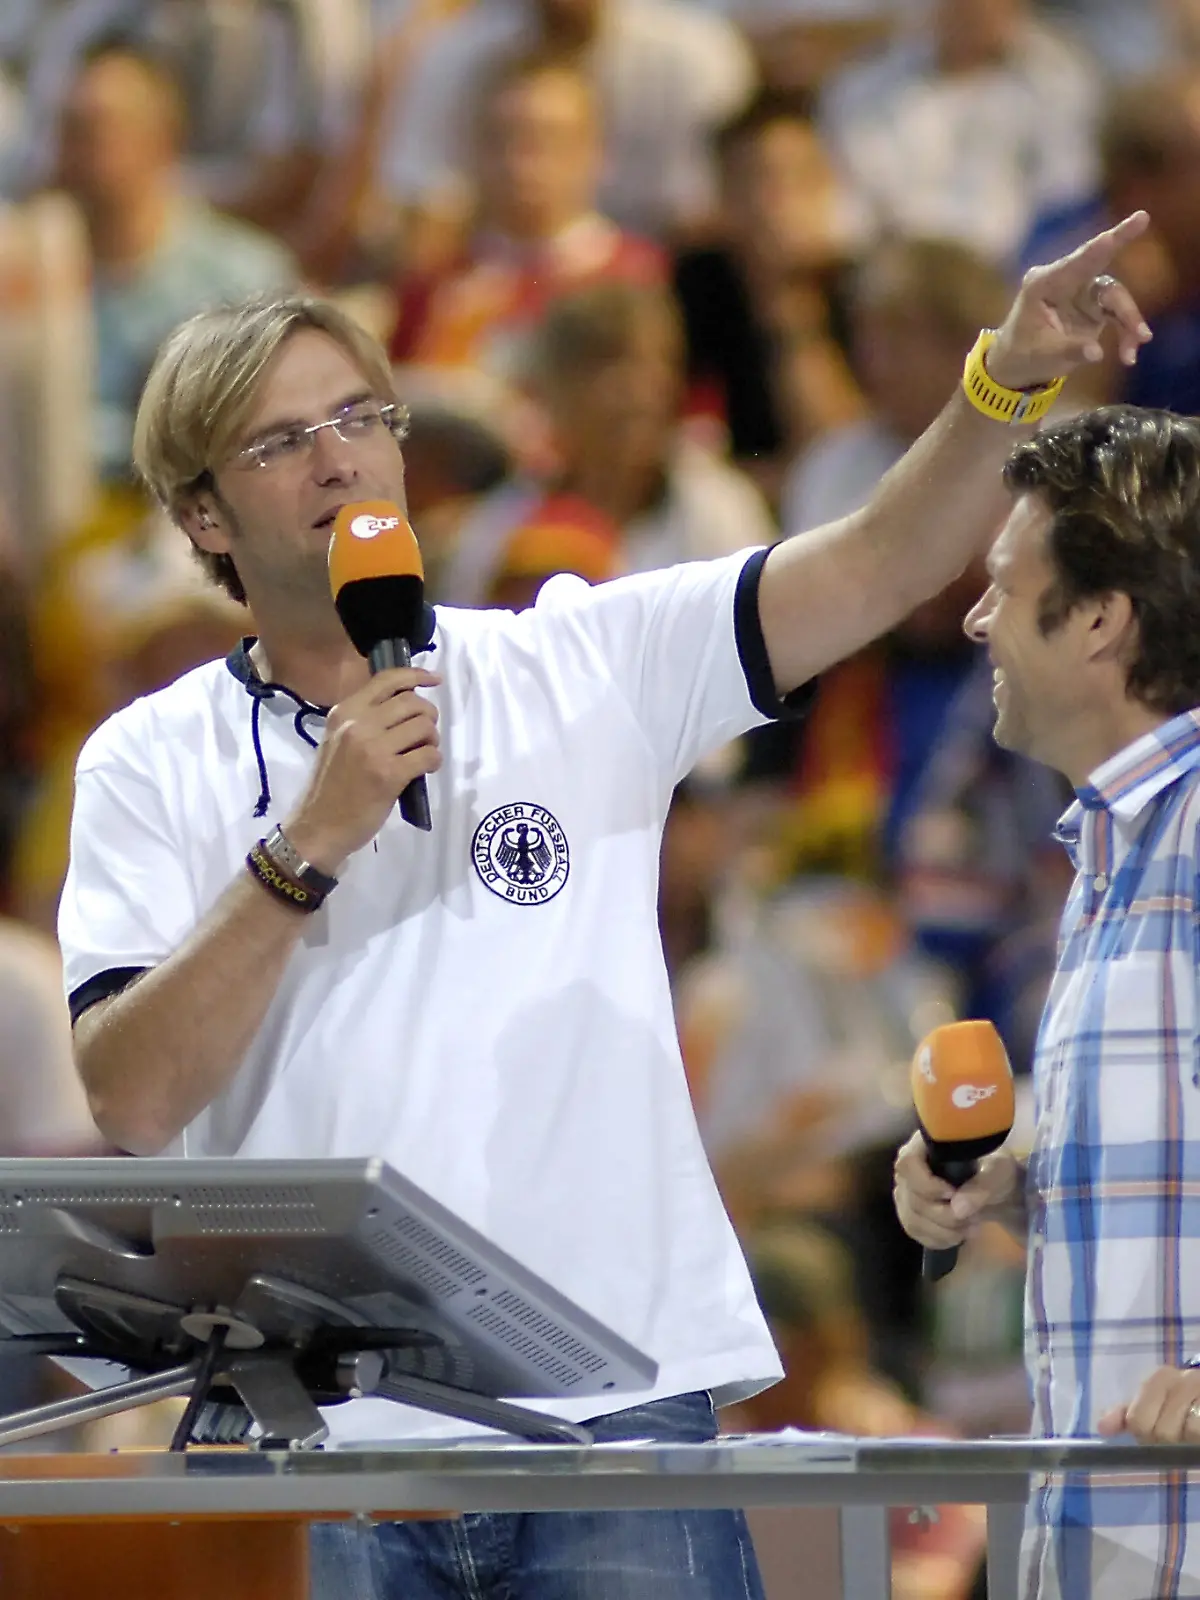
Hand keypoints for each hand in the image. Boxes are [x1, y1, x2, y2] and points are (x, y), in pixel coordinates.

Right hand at [284, 666, 441, 870]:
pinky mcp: (388, 774)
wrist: (318, 826)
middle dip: (428, 716)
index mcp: (343, 711)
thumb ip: (365, 719)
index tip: (434, 679)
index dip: (417, 675)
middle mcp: (357, 723)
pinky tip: (424, 769)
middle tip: (425, 733)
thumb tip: (406, 705)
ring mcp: (373, 748)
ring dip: (432, 740)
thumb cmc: (331, 785)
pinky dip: (433, 761)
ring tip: (422, 753)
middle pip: (412, 702)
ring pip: (424, 727)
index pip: (387, 680)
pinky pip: (429, 756)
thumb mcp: (338, 739)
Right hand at [892, 1131, 1021, 1249]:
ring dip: (942, 1231)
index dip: (927, 1184)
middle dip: (944, 1215)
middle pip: (911, 1197)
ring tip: (969, 1229)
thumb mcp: (998, 1171)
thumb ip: (981, 1186)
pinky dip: (937, 1239)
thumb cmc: (995, 1169)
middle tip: (972, 1219)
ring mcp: (905, 1190)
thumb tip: (958, 1208)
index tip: (952, 1194)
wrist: (996, 1187)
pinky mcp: (909, 1211)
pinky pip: (913, 1230)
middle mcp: (908, 1166)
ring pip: (911, 1218)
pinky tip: (957, 1235)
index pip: (908, 1164)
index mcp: (925, 1144)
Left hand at [987, 210, 1152, 390]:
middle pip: (1100, 262)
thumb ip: (1070, 351)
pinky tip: (1128, 356)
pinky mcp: (1094, 308)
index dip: (1104, 242)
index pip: (1079, 260)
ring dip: (1129, 320)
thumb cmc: (1023, 354)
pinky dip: (1126, 333)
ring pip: (1115, 296)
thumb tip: (1098, 353)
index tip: (1129, 222)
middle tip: (1143, 217)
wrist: (1017, 365)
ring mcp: (1082, 293)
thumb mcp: (1042, 356)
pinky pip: (1117, 315)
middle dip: (1122, 240)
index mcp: (1044, 283)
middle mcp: (1065, 281)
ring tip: (1137, 345)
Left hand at [1099, 1365, 1199, 1443]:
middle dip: (1166, 1444)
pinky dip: (1197, 1444)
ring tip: (1189, 1438)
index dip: (1143, 1435)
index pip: (1138, 1420)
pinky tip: (1196, 1440)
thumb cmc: (1179, 1406)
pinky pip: (1198, 1434)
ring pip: (1188, 1434)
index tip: (1151, 1434)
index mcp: (1162, 1377)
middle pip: (1162, 1432)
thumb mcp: (1150, 1406)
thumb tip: (1102, 1428)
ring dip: (1187, 1445)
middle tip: (1175, 1439)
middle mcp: (1186, 1379)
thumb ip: (1125, 1416)